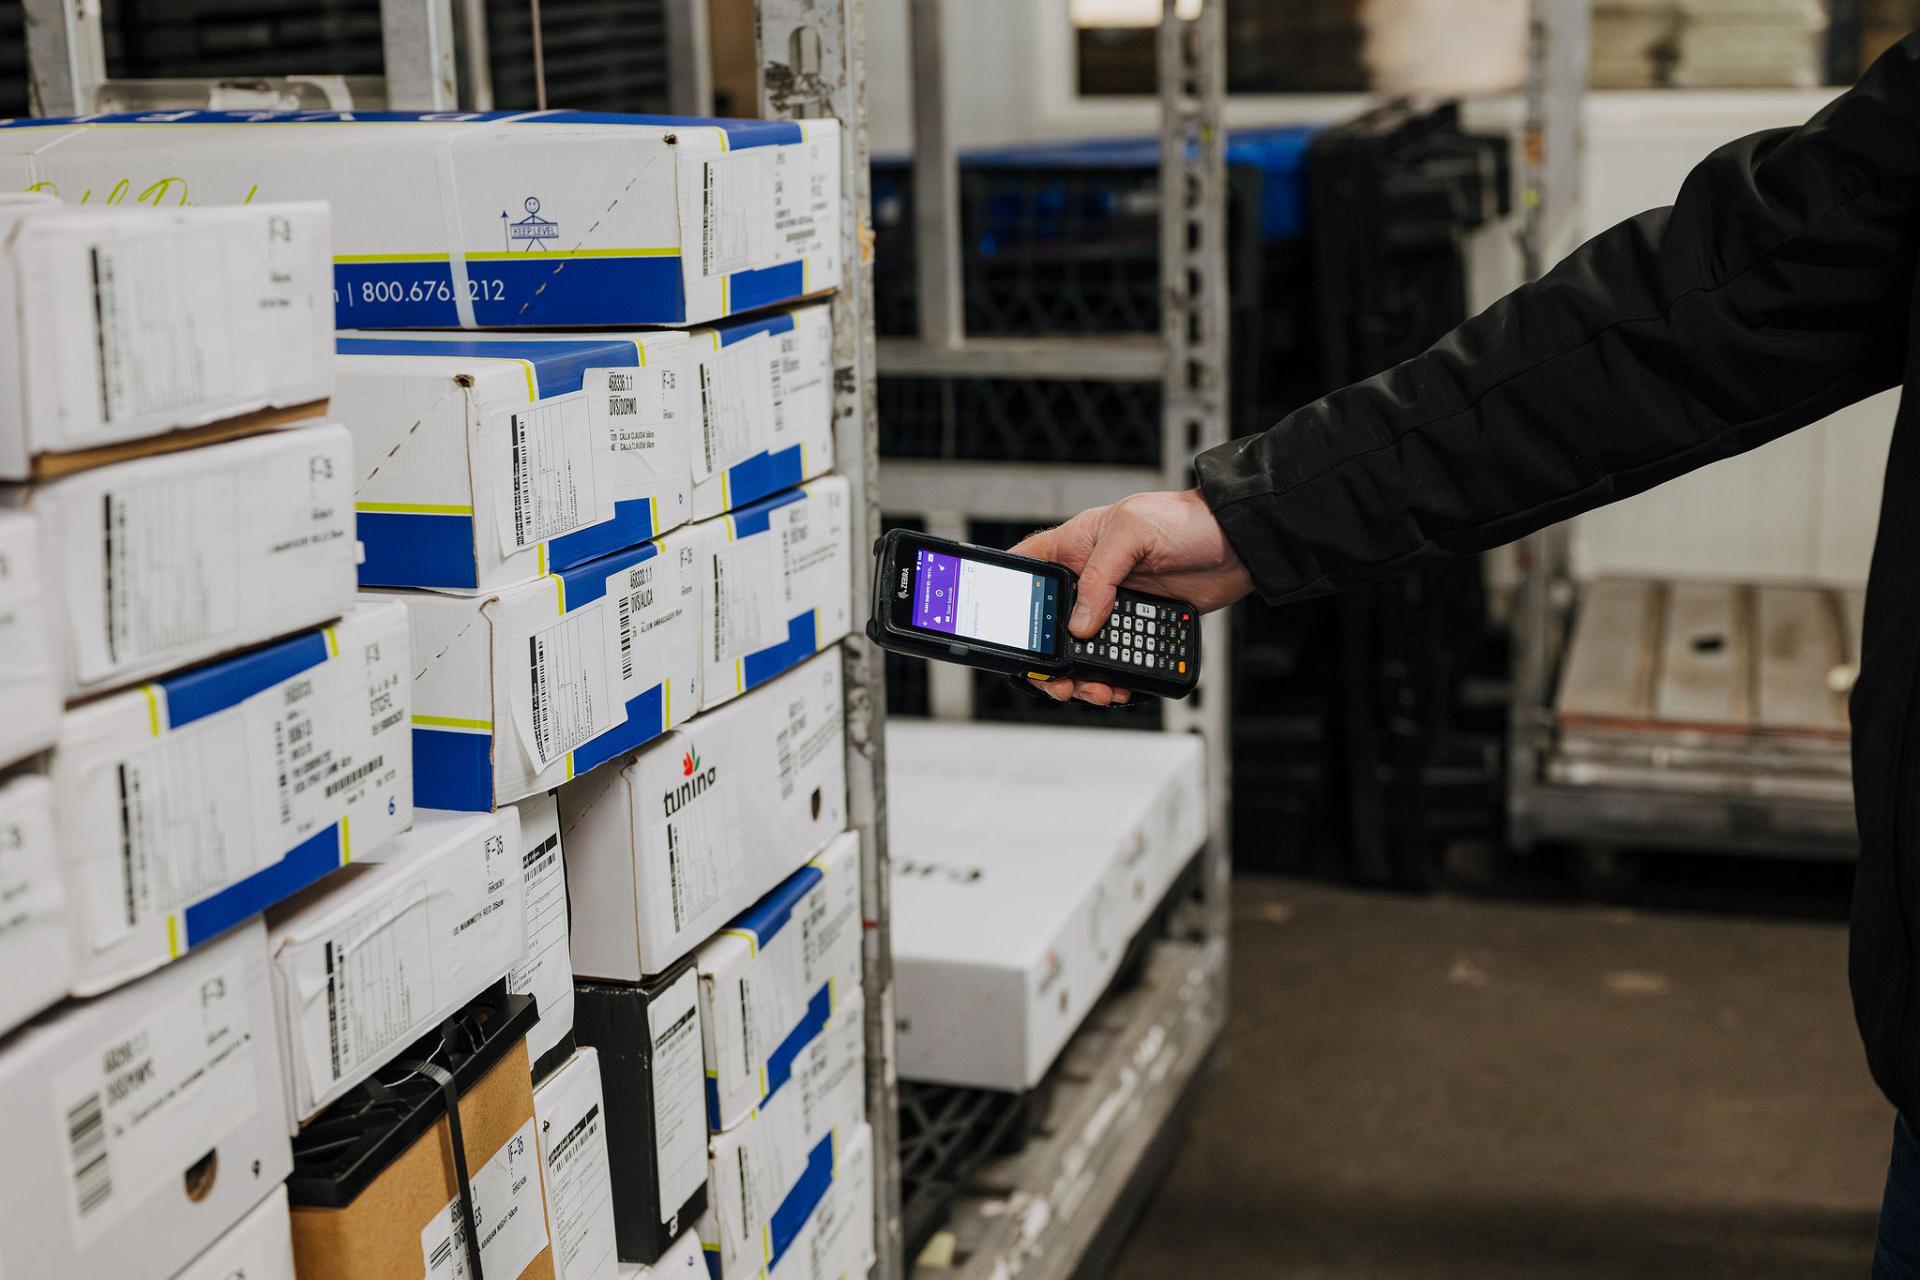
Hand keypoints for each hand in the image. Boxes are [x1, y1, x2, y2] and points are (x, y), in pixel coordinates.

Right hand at [1010, 488, 1252, 705]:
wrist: (1240, 545)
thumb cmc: (1188, 520)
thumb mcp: (1134, 532)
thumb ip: (1100, 575)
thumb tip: (1079, 624)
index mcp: (1077, 545)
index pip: (1030, 568)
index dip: (1013, 596)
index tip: (1010, 630)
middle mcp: (1091, 578)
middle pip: (1050, 623)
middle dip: (1050, 657)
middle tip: (1059, 680)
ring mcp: (1114, 605)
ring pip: (1081, 649)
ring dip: (1081, 675)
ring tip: (1095, 689)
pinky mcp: (1140, 625)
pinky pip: (1116, 659)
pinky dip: (1113, 678)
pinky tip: (1119, 686)